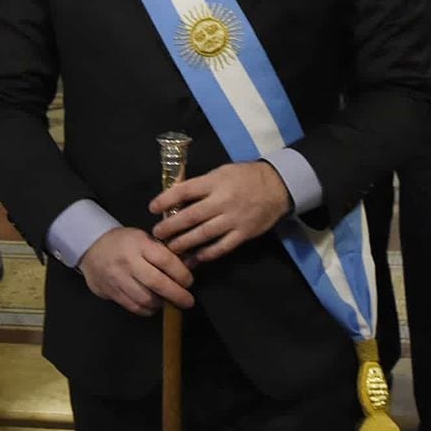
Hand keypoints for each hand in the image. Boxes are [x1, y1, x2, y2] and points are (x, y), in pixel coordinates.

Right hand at [78, 227, 193, 314]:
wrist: (92, 247)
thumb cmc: (126, 242)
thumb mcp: (145, 238)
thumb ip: (165, 252)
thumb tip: (191, 265)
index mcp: (139, 244)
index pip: (165, 260)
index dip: (181, 273)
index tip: (189, 281)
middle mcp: (128, 262)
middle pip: (156, 282)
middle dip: (176, 294)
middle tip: (188, 301)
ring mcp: (117, 278)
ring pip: (144, 298)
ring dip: (161, 303)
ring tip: (170, 302)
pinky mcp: (111, 292)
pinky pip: (132, 306)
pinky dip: (146, 310)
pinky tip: (154, 306)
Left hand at [150, 160, 290, 262]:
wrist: (278, 186)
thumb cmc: (246, 176)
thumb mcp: (222, 172)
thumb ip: (202, 185)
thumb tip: (178, 198)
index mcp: (215, 182)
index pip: (185, 191)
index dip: (166, 199)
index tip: (152, 208)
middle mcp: (222, 201)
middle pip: (191, 216)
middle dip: (171, 226)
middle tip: (157, 234)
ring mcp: (233, 219)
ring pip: (204, 234)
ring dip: (184, 243)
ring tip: (170, 249)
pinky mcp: (243, 233)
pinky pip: (222, 247)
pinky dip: (207, 253)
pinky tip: (195, 258)